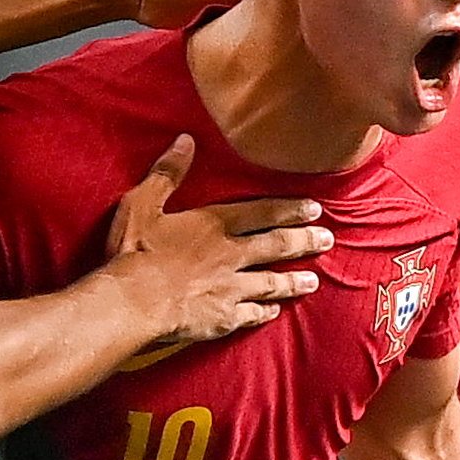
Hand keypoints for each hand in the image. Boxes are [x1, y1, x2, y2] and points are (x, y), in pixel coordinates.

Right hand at [101, 136, 327, 364]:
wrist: (132, 302)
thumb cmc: (133, 251)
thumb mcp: (144, 203)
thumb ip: (168, 173)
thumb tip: (186, 140)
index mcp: (213, 225)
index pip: (261, 212)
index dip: (289, 210)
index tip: (314, 209)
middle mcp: (230, 255)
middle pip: (276, 246)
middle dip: (304, 241)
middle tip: (327, 239)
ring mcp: (230, 288)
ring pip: (271, 283)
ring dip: (294, 280)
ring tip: (313, 280)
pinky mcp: (223, 318)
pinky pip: (252, 314)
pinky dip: (266, 311)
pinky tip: (275, 311)